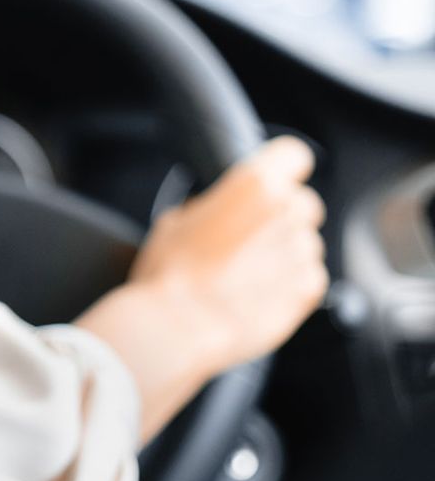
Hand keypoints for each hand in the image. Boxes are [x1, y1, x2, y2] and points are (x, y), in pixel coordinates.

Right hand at [74, 134, 328, 441]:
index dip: (282, 168)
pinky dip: (290, 283)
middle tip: (249, 235)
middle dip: (282, 215)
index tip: (272, 180)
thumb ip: (213, 206)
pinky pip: (310, 277)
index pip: (294, 155)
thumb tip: (221, 211)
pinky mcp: (309, 289)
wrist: (179, 325)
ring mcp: (303, 252)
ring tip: (246, 272)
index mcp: (255, 185)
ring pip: (305, 242)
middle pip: (303, 201)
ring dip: (284, 252)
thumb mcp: (175, 222)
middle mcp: (287, 213)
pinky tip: (257, 292)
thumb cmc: (170, 274)